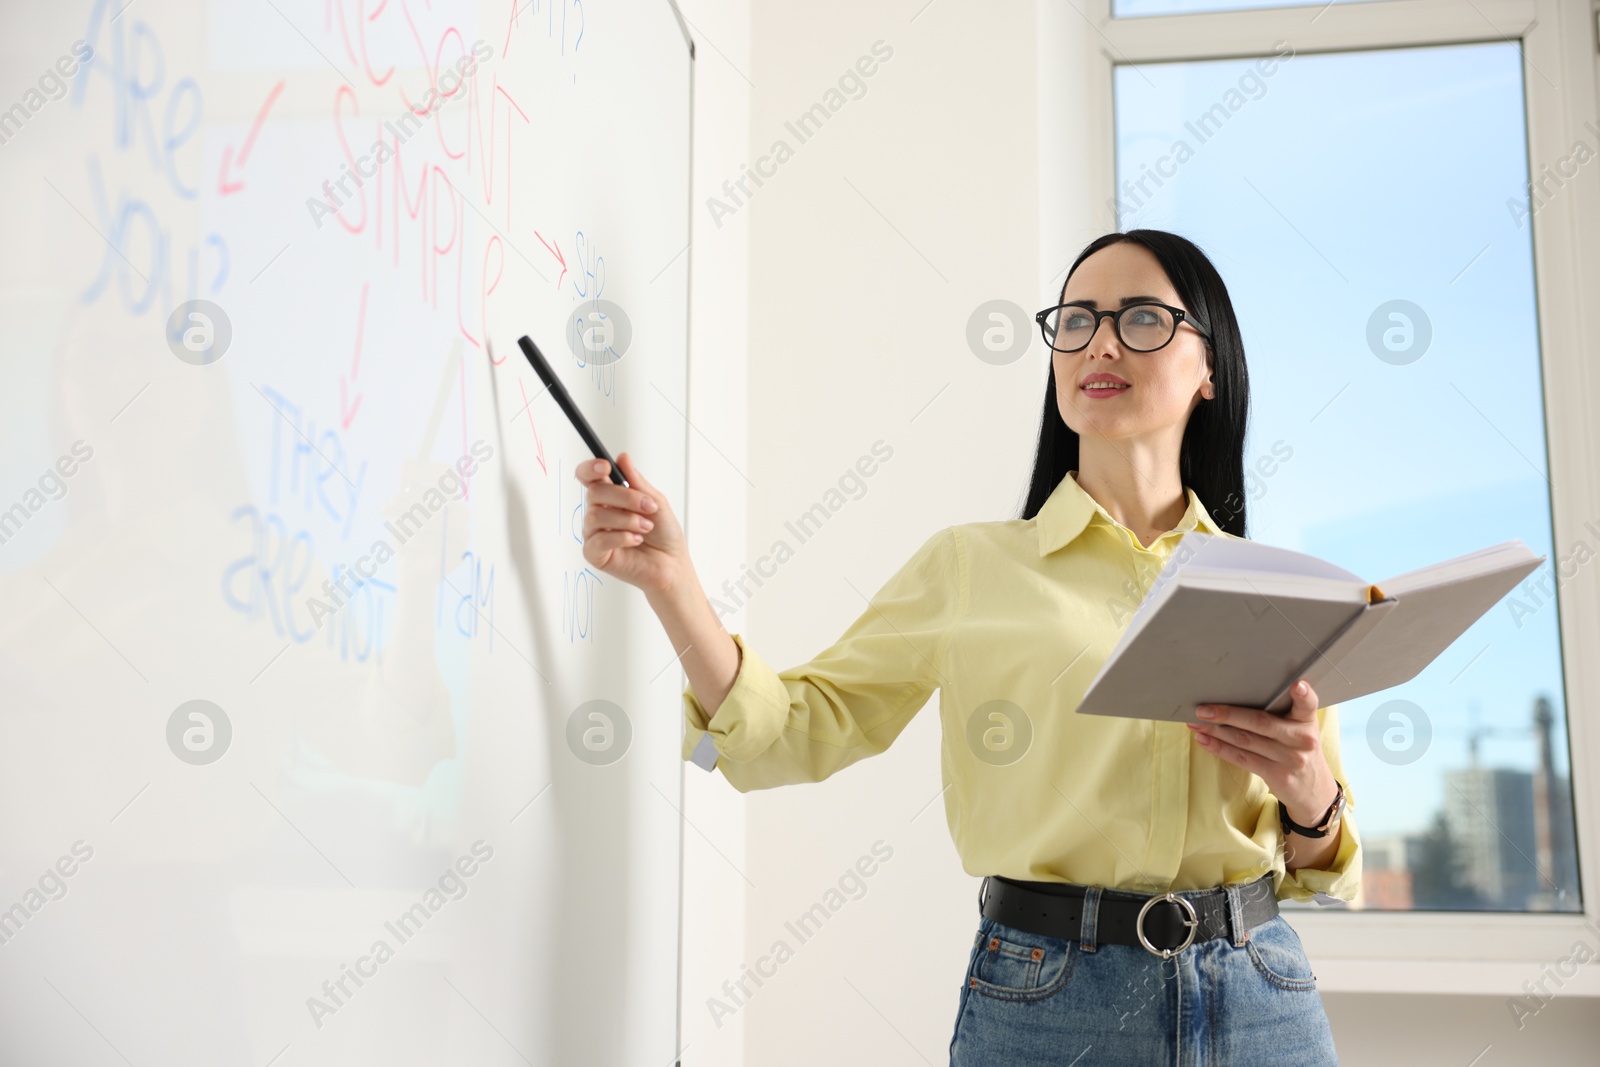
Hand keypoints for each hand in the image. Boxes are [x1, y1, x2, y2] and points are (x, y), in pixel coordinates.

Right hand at [576, 451, 689, 597]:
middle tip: (648, 506)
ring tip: (646, 527)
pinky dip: (621, 537)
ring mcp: (595, 533)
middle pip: (595, 493)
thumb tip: (622, 458)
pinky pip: (598, 540)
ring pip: (596, 516)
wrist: (672, 564)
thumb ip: (637, 482)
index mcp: (610, 497)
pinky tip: (636, 540)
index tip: (606, 467)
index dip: (591, 468)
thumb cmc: (664, 534)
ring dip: (627, 520)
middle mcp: (599, 513)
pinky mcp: (595, 554)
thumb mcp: (655, 501)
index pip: (589, 477)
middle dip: (625, 497)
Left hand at [1186, 679, 1338, 827]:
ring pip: (1245, 740)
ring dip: (1216, 731)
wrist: (1313, 790)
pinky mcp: (1276, 775)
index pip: (1308, 704)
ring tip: (1195, 723)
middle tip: (1202, 709)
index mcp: (1307, 721)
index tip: (1296, 685)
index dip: (1303, 694)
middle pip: (1260, 722)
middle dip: (1228, 715)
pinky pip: (1242, 758)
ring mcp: (1289, 759)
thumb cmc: (1298, 749)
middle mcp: (1301, 739)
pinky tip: (1204, 740)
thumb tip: (1237, 696)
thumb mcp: (1300, 729)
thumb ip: (1282, 713)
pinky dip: (1219, 748)